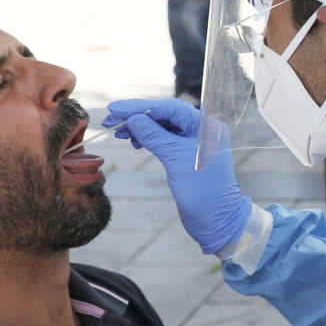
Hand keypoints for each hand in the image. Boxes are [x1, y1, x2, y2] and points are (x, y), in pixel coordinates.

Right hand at [106, 97, 251, 253]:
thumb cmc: (202, 191)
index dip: (140, 106)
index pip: (170, 108)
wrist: (215, 219)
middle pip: (165, 115)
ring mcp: (193, 142)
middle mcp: (202, 130)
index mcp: (207, 126)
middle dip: (137, 116)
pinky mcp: (185, 155)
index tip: (115, 108)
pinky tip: (133, 141)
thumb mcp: (175, 159)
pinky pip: (163, 138)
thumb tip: (133, 118)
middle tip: (110, 120)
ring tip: (118, 132)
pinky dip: (147, 138)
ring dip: (139, 127)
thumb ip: (155, 136)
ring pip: (162, 126)